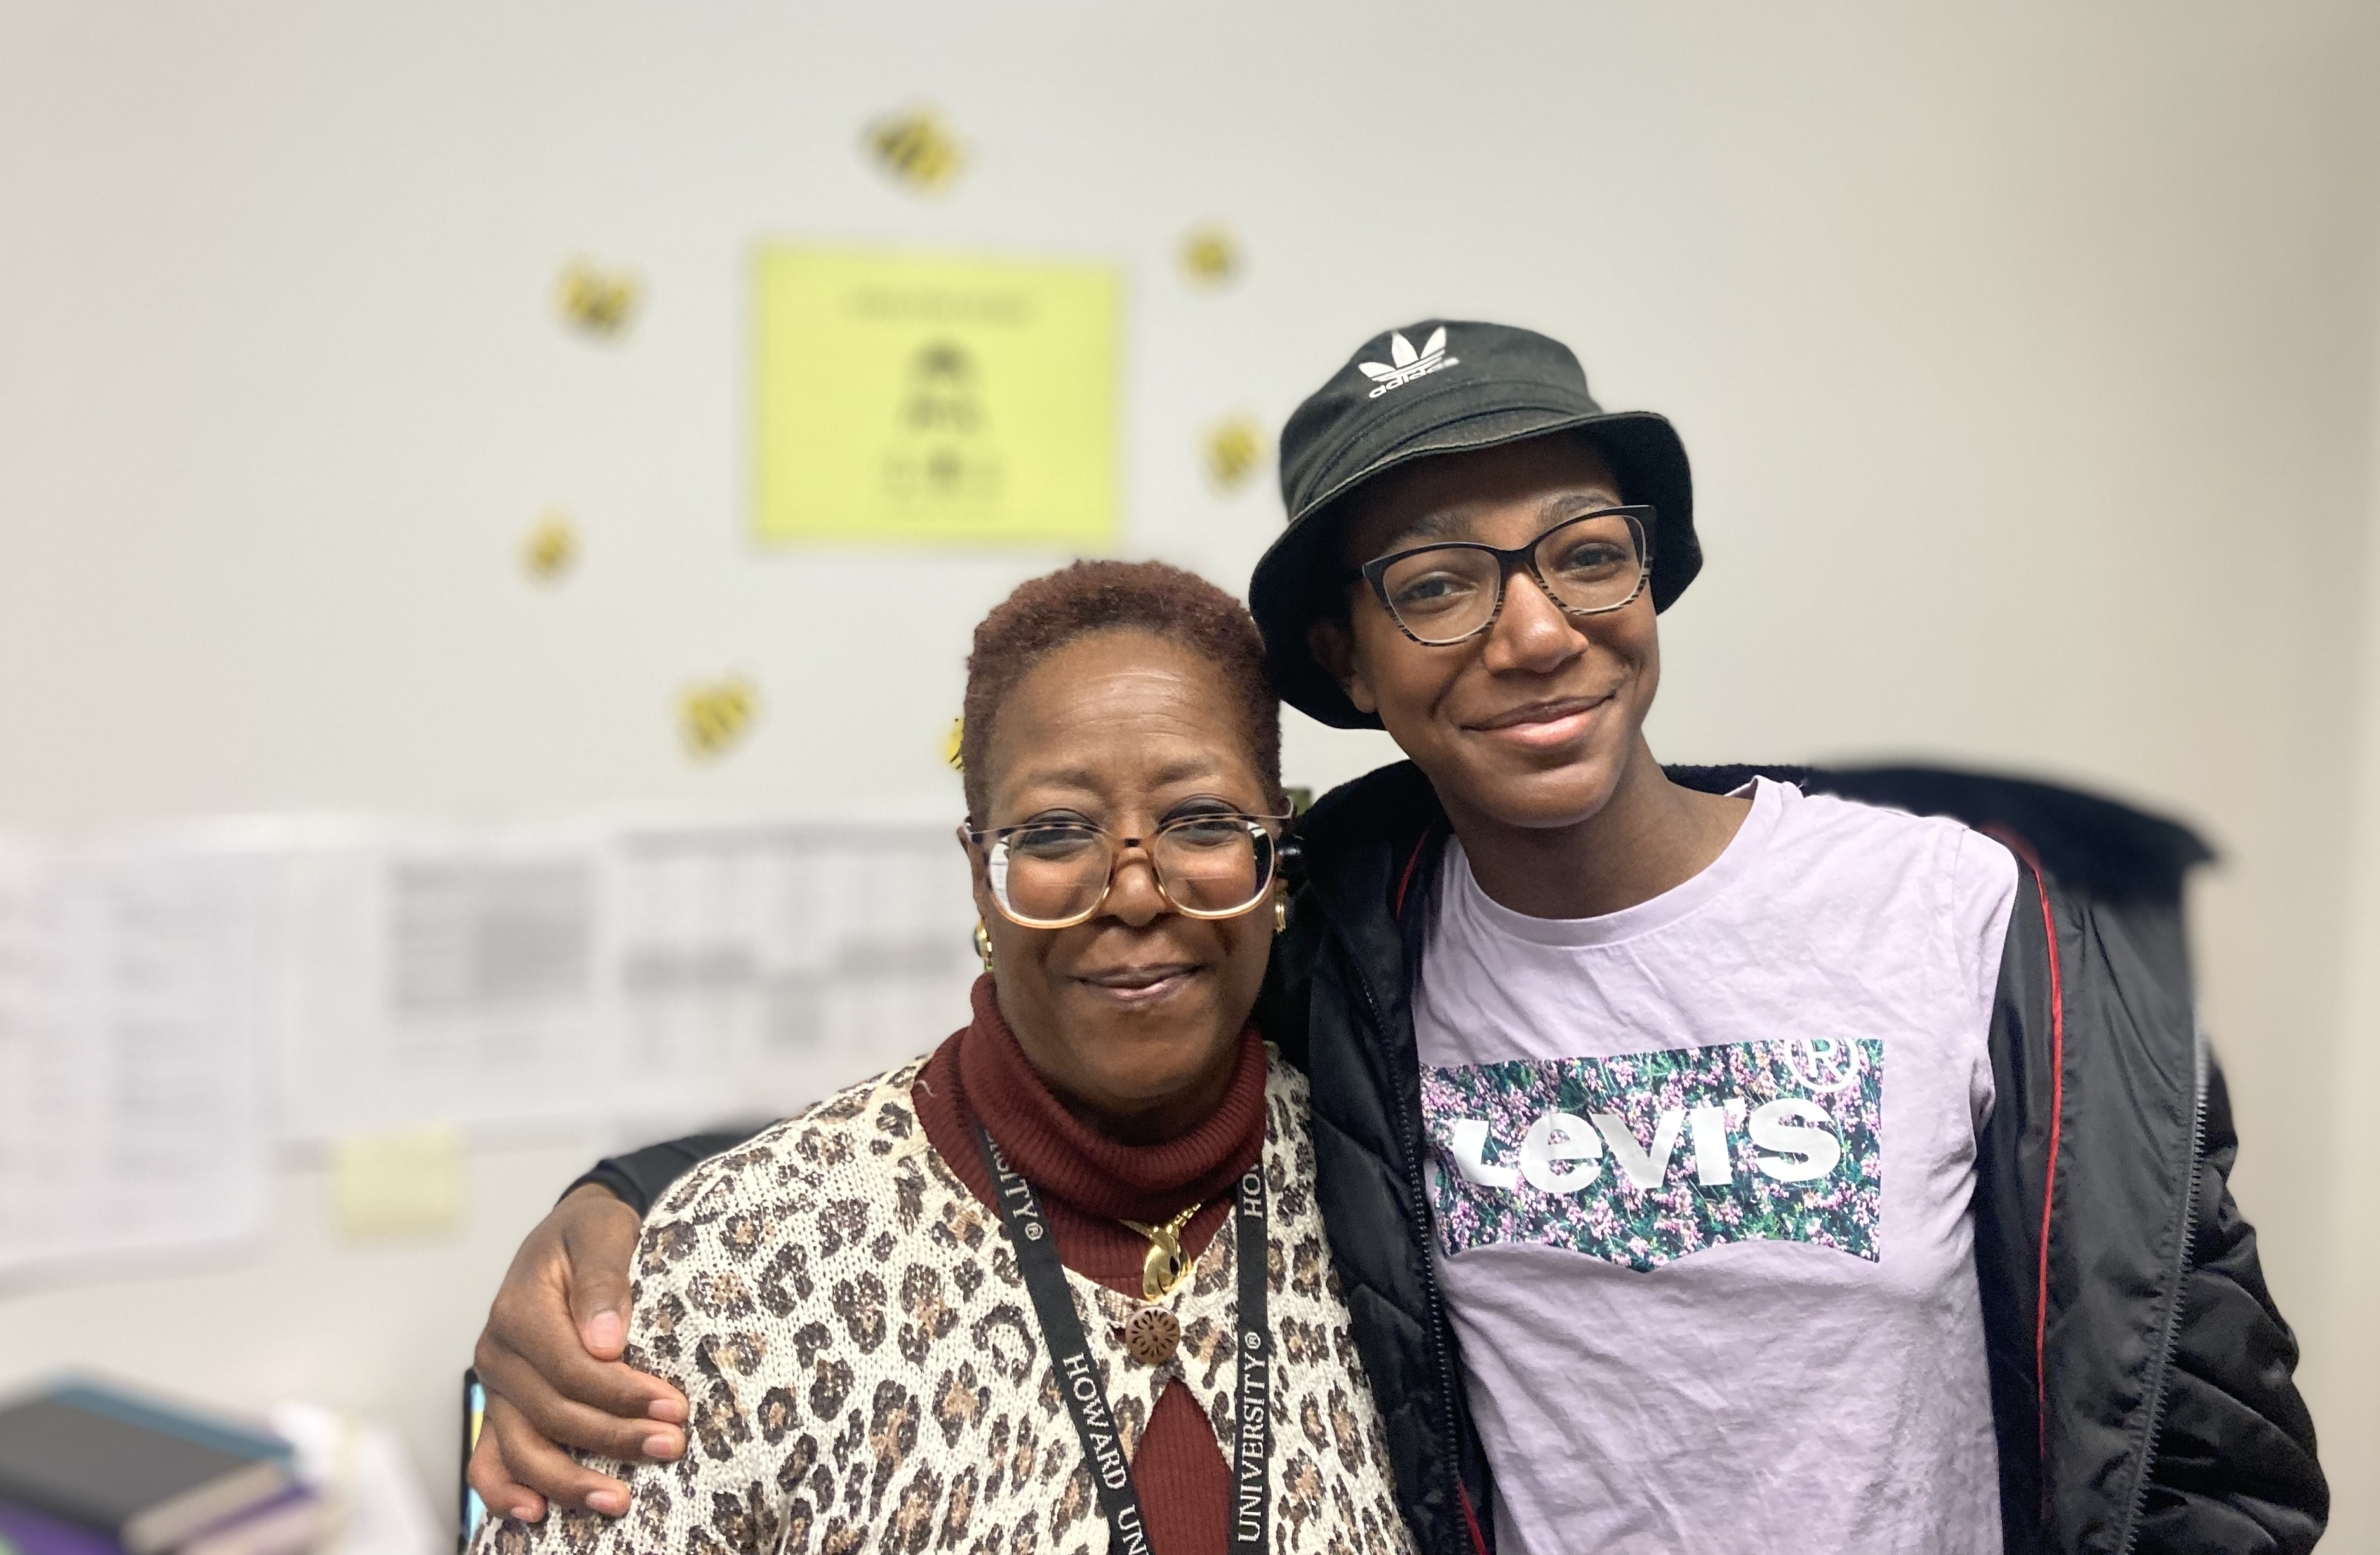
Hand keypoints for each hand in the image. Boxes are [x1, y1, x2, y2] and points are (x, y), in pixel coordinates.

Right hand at [468, 1185, 686, 1519]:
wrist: (570, 1235)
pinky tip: (537, 1513)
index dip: (621, 1393)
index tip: (672, 1407)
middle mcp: (498, 1353)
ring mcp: (495, 1386)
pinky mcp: (501, 1407)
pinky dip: (505, 1492)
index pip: (570, 1367)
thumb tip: (605, 1341)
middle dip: (614, 1437)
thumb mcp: (603, 1234)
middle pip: (553, 1412)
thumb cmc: (590, 1235)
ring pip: (520, 1448)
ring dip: (568, 1480)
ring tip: (618, 1501)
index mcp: (518, 1310)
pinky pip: (490, 1459)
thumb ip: (604, 1280)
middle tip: (670, 1447)